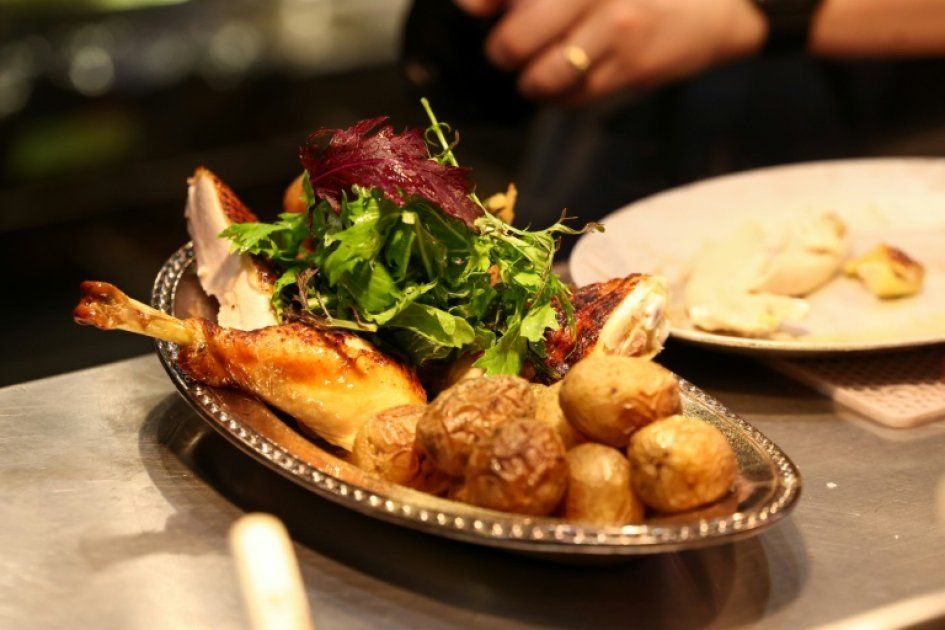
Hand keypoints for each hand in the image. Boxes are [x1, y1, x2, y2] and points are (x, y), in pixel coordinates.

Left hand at [455, 0, 766, 103]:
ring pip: (540, 77)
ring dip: (531, 80)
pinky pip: (572, 97)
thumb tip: (473, 7)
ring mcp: (615, 28)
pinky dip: (561, 95)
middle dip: (503, 51)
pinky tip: (574, 78)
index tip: (478, 10)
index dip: (481, 4)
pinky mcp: (633, 66)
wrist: (722, 1)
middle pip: (513, 42)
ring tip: (541, 69)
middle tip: (511, 48)